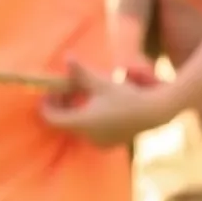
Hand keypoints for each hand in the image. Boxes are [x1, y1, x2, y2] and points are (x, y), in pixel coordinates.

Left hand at [41, 60, 174, 147]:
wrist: (155, 111)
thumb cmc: (127, 95)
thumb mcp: (101, 82)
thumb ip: (80, 72)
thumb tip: (66, 57)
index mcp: (83, 123)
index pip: (52, 119)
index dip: (47, 105)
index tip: (49, 92)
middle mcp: (88, 137)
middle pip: (64, 122)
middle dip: (62, 105)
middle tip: (65, 89)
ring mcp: (99, 142)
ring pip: (76, 126)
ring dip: (74, 110)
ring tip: (80, 93)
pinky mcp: (109, 143)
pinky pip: (89, 131)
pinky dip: (86, 118)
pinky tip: (95, 104)